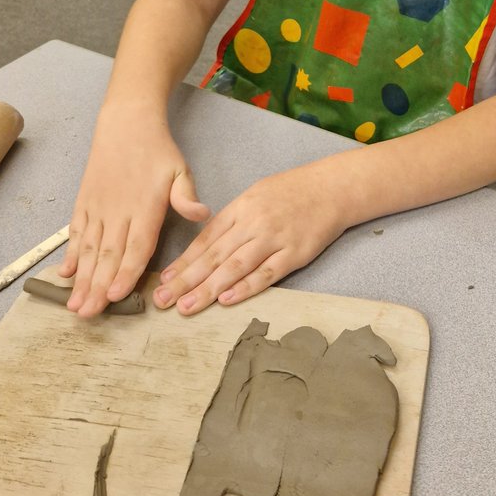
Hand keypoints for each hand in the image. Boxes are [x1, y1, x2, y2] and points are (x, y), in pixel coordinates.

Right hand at [61, 107, 210, 317]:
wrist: (126, 124)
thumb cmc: (158, 151)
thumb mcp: (180, 170)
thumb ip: (186, 196)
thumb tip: (201, 214)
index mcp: (145, 208)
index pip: (135, 246)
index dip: (125, 272)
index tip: (116, 296)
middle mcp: (118, 211)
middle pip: (108, 255)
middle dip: (97, 286)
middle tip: (88, 314)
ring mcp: (98, 208)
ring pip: (88, 248)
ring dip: (81, 278)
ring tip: (74, 304)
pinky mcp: (84, 202)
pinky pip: (75, 232)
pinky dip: (70, 253)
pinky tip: (65, 274)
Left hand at [153, 164, 346, 315]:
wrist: (332, 188)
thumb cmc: (292, 191)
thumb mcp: (256, 195)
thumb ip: (233, 220)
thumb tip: (207, 246)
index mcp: (241, 208)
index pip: (206, 239)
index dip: (184, 261)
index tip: (164, 279)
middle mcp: (254, 223)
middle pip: (214, 256)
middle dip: (186, 280)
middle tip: (162, 300)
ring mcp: (274, 239)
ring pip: (235, 267)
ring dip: (208, 289)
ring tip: (186, 306)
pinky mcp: (295, 254)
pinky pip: (266, 274)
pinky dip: (246, 287)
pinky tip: (226, 300)